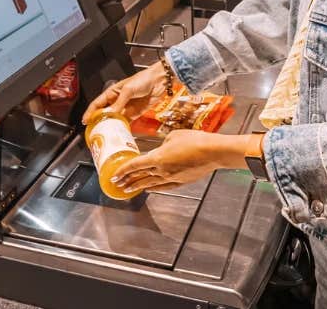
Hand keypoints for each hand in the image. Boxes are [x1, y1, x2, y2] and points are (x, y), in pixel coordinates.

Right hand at [82, 64, 167, 124]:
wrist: (159, 81)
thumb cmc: (143, 79)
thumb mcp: (128, 89)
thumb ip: (120, 102)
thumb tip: (111, 113)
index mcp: (112, 92)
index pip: (98, 103)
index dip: (90, 112)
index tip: (85, 120)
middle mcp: (118, 101)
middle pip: (105, 113)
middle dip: (100, 121)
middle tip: (95, 130)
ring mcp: (126, 107)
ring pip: (115, 119)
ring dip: (111, 126)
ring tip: (106, 134)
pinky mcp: (135, 113)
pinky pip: (126, 122)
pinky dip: (123, 127)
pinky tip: (119, 132)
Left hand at [112, 130, 257, 193]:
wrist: (212, 151)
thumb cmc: (194, 139)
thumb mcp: (173, 135)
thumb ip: (163, 143)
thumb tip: (161, 148)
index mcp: (157, 157)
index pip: (135, 165)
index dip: (123, 170)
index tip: (114, 175)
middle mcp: (161, 170)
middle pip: (140, 176)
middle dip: (127, 180)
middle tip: (117, 184)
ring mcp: (171, 178)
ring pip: (150, 184)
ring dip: (138, 186)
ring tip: (128, 190)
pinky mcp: (181, 181)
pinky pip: (164, 187)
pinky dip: (155, 188)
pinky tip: (150, 189)